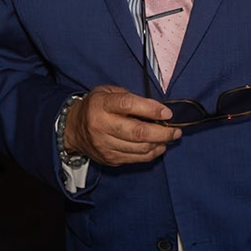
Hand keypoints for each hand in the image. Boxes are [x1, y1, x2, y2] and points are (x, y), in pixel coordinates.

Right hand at [65, 85, 180, 166]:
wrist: (73, 129)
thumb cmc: (96, 106)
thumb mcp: (108, 92)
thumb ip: (130, 98)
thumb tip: (157, 109)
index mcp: (101, 105)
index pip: (129, 105)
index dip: (151, 110)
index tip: (168, 113)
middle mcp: (101, 126)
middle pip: (138, 132)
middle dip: (162, 132)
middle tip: (176, 131)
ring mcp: (105, 145)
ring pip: (139, 148)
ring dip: (159, 144)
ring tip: (170, 137)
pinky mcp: (109, 159)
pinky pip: (136, 159)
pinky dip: (151, 153)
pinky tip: (158, 146)